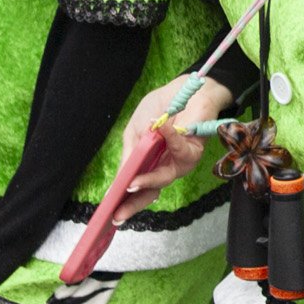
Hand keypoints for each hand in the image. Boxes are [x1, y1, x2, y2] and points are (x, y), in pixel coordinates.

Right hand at [113, 75, 228, 221]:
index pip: (135, 187)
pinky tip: (158, 130)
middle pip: (149, 192)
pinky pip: (180, 150)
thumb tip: (120, 180)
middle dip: (133, 203)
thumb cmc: (159, 110)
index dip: (123, 200)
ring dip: (147, 180)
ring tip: (132, 183)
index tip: (109, 212)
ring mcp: (179, 162)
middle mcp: (164, 167)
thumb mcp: (135, 131)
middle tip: (118, 213)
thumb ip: (130, 154)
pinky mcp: (194, 151)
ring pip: (164, 178)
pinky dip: (169, 139)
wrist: (184, 90)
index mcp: (148, 164)